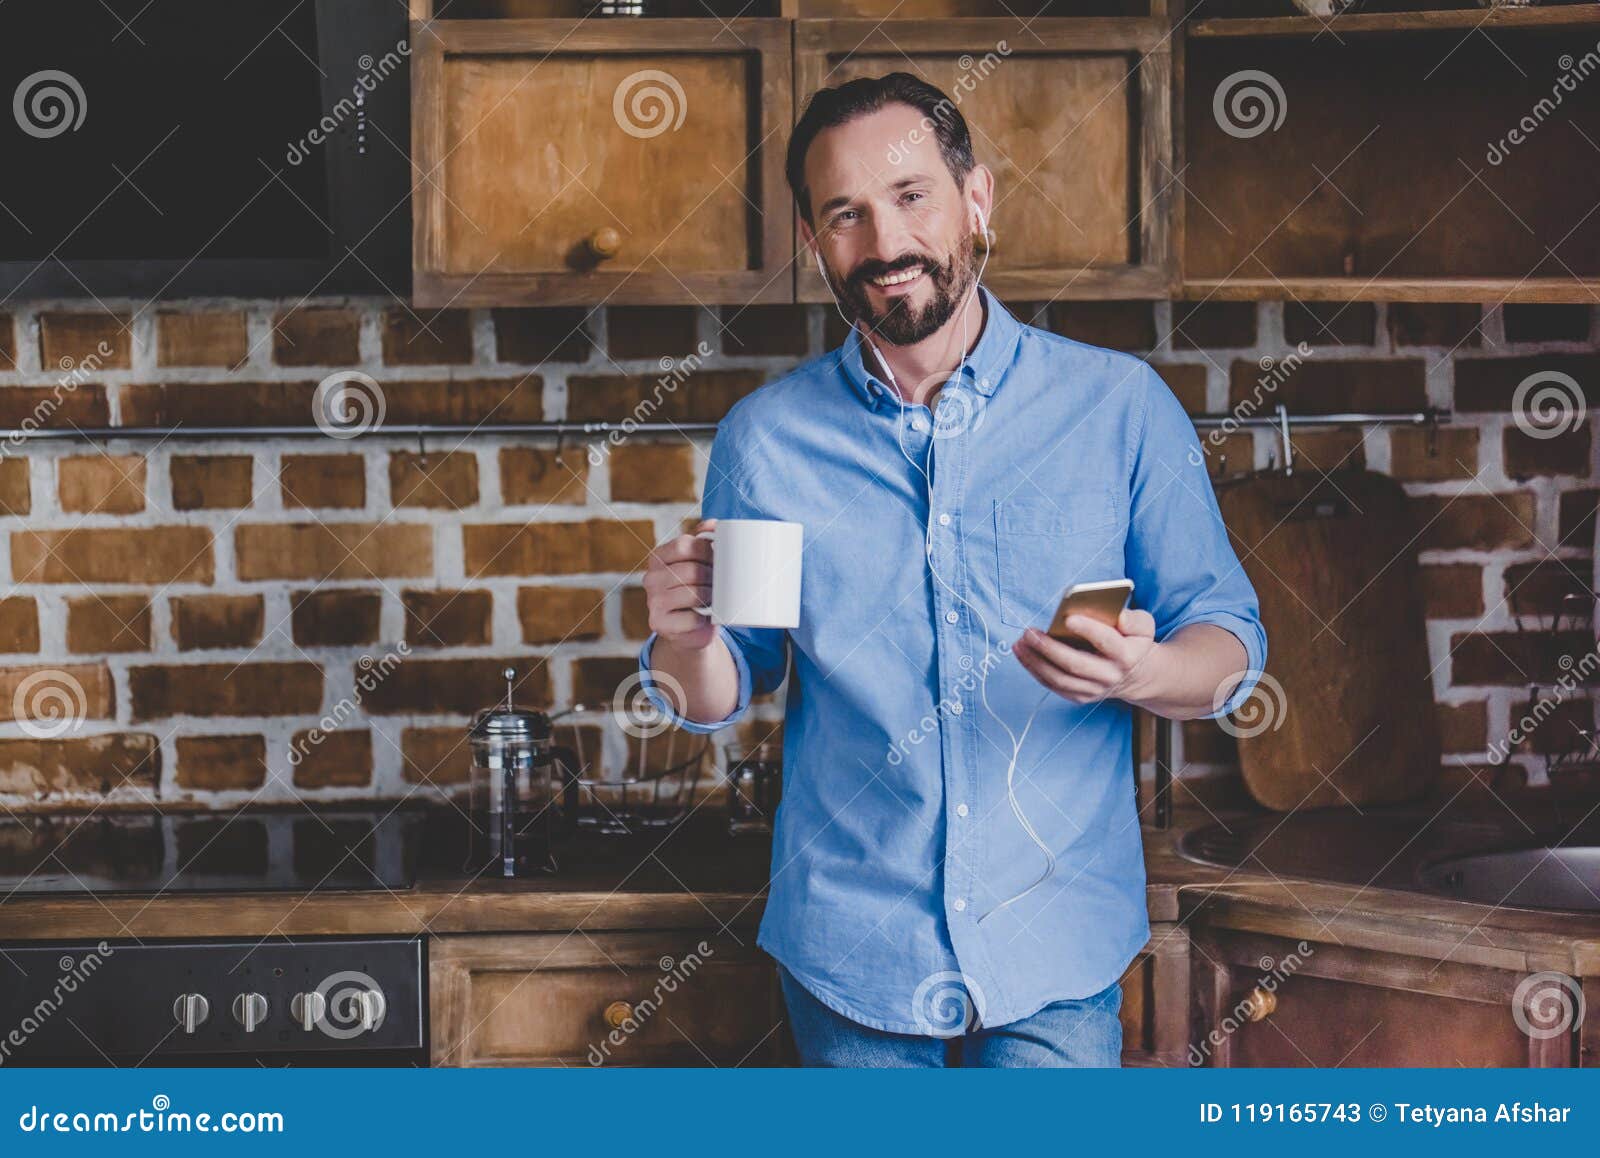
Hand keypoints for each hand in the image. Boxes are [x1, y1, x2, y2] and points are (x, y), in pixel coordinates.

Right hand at [643, 519, 716, 650]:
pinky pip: (691, 618)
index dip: (707, 551)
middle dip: (711, 577)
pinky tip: (704, 618)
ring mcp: (652, 601)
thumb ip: (704, 539)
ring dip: (710, 597)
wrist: (691, 629)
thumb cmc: (698, 590)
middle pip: (691, 570)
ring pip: (693, 594)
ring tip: (713, 598)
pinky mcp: (658, 623)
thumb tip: (712, 524)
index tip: (718, 559)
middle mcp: (651, 578)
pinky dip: (704, 619)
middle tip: (718, 583)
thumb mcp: (699, 562)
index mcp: (659, 557)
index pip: (684, 545)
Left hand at [1013, 608, 1163, 706]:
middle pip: (1075, 664)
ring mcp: (1094, 690)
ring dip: (1035, 661)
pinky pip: (1053, 686)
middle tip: (1029, 632)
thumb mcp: (1143, 626)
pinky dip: (1035, 670)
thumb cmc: (1133, 642)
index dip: (1088, 630)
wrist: (1137, 676)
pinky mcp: (1080, 697)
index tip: (1068, 618)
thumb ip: (1133, 619)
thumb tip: (1117, 617)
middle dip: (1049, 648)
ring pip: (1060, 679)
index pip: (1107, 642)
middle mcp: (1109, 676)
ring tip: (1020, 643)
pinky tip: (1023, 654)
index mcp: (1127, 655)